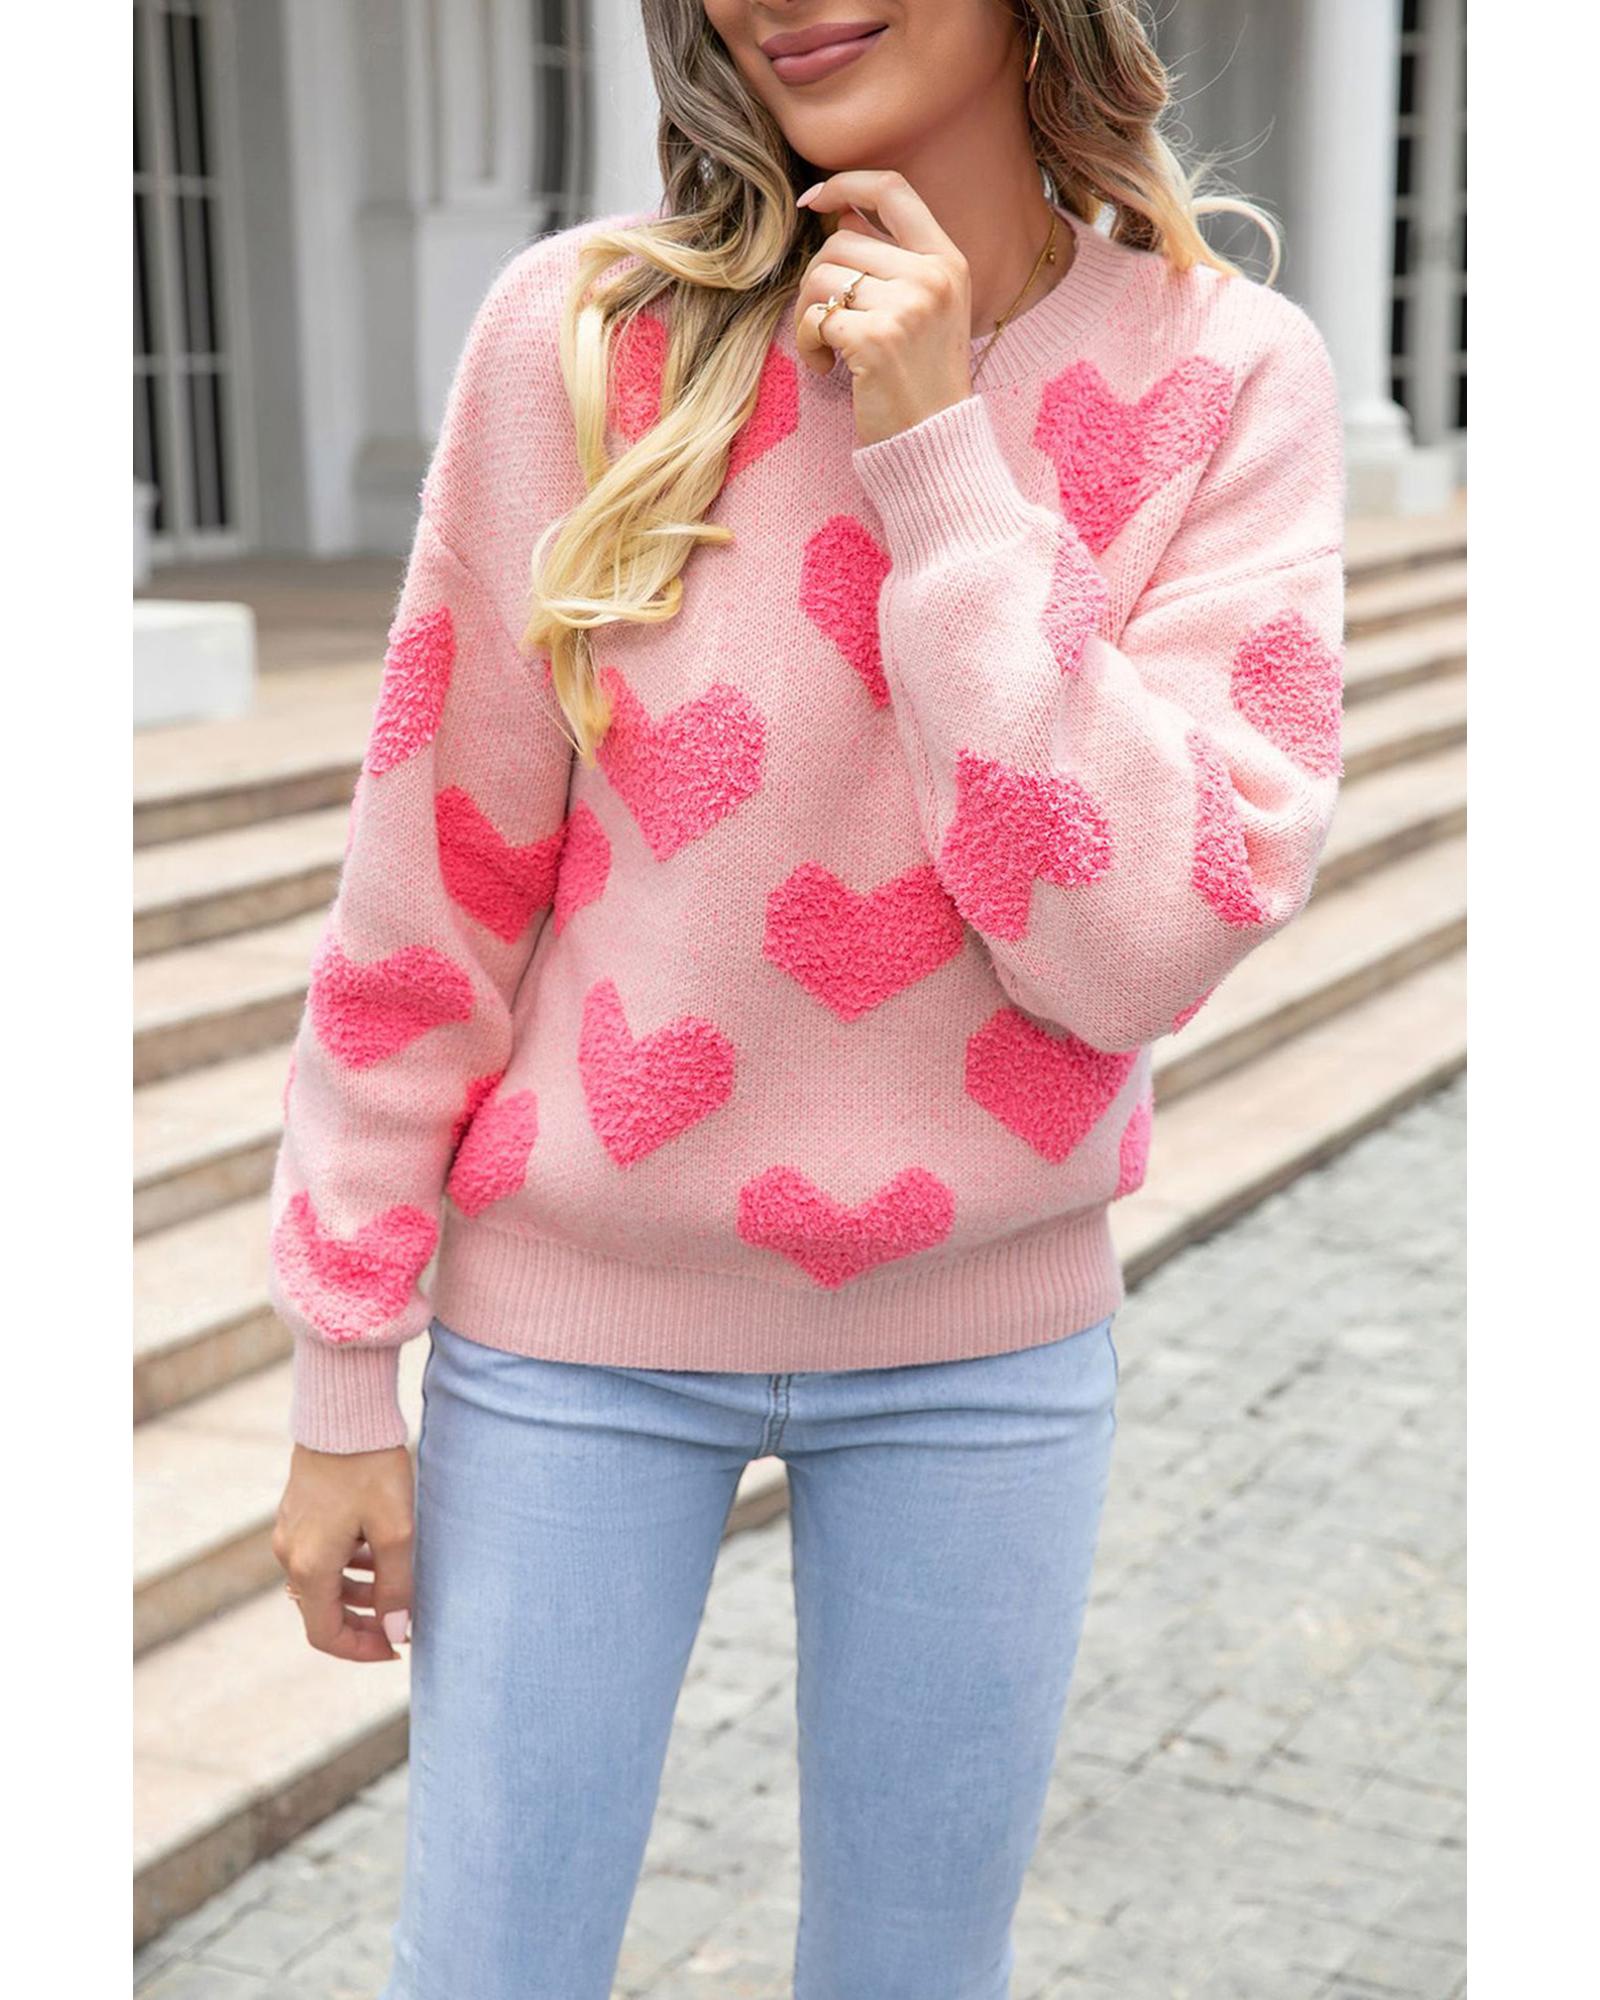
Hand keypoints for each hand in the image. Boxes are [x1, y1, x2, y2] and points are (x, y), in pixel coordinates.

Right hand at [272, 1442, 414, 1662]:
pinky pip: (319, 1557)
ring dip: (357, 1593)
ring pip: (322, 1583)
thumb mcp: (396, 1530)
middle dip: (362, 1621)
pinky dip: (346, 1566)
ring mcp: (290, 1533)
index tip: (395, 1646)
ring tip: (396, 1585)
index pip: (325, 1634)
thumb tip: (396, 1632)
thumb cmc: (372, 1468)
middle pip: (322, 1610)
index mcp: (310, 1566)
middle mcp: (290, 1554)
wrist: (344, 1414)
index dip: (360, 1649)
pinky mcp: (297, 1515)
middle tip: (401, 1621)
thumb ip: (397, 1586)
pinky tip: (376, 1553)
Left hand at [793, 169, 974, 447]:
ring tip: (823, 347)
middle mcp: (931, 276)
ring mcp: (907, 306)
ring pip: (821, 277)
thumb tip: (842, 216)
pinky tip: (825, 367)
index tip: (813, 199)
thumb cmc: (923, 379)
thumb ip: (895, 261)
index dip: (846, 183)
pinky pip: (815, 318)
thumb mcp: (928, 310)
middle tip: (822, 322)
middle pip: (840, 242)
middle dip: (817, 282)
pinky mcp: (876, 339)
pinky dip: (806, 342)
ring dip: (806, 314)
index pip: (893, 189)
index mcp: (947, 260)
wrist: (935, 442)